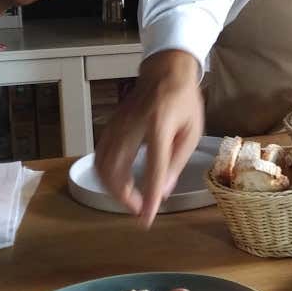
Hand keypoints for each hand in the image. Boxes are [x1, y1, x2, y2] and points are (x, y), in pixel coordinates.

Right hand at [94, 50, 203, 226]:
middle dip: (123, 196)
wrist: (164, 72)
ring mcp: (116, 125)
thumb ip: (177, 162)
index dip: (148, 196)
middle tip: (138, 209)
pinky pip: (99, 156)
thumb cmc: (184, 102)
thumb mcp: (192, 131)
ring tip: (130, 200)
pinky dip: (105, 175)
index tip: (146, 218)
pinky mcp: (109, 126)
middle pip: (116, 169)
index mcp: (159, 125)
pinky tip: (117, 183)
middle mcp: (132, 125)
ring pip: (102, 165)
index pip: (152, 167)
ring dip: (112, 189)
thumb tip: (162, 193)